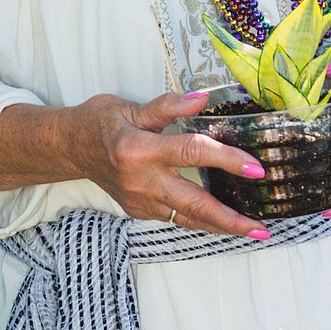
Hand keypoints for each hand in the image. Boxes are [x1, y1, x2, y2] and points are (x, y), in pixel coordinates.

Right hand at [65, 90, 269, 237]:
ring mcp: (139, 201)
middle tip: (260, 228)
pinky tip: (223, 219)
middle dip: (230, 218)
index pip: (191, 153)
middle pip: (194, 204)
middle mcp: (140, 181)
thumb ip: (169, 106)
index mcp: (138, 149)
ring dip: (220, 226)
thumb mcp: (132, 107)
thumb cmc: (100, 122)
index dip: (226, 159)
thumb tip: (203, 99)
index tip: (254, 167)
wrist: (70, 147)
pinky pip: (176, 217)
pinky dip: (201, 220)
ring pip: (187, 218)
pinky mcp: (139, 211)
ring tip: (251, 230)